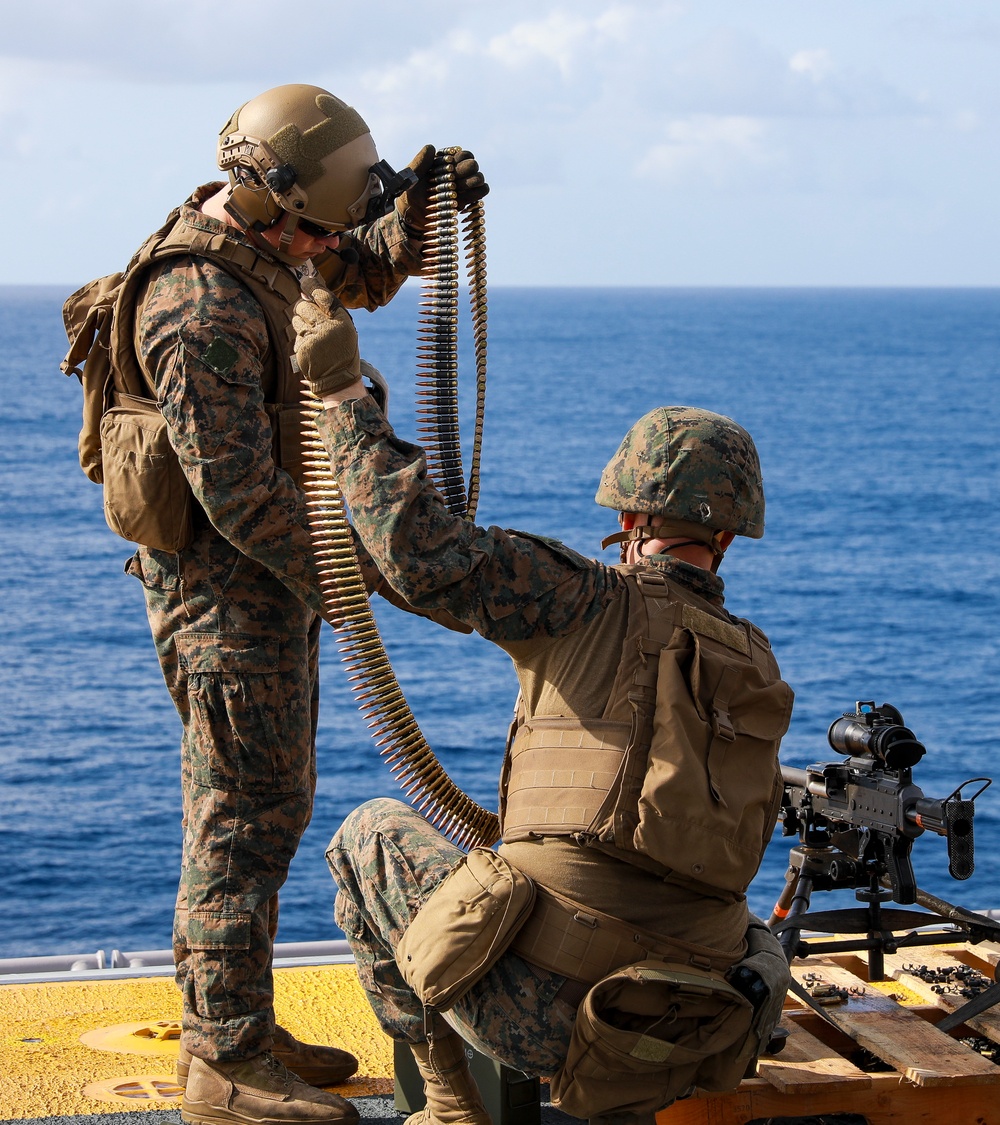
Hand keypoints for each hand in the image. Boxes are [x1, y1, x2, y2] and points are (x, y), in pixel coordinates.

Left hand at [292, 283, 361, 397]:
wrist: (338, 380)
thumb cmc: (342, 352)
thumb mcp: (345, 330)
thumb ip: (328, 311)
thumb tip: (305, 293)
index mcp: (342, 322)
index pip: (324, 296)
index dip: (312, 286)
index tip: (305, 281)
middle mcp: (329, 328)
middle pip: (305, 306)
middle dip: (304, 308)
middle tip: (311, 317)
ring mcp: (314, 338)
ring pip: (297, 318)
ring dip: (301, 323)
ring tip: (313, 334)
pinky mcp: (303, 348)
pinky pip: (295, 334)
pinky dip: (300, 337)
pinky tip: (310, 346)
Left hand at [396, 146, 489, 235]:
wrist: (412, 219)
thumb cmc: (408, 196)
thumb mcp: (409, 178)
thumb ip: (419, 162)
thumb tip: (432, 148)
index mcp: (444, 163)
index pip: (463, 154)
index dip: (459, 159)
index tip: (449, 167)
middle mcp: (456, 173)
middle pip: (473, 165)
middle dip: (464, 172)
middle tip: (453, 180)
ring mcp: (462, 187)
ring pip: (479, 178)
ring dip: (469, 183)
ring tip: (456, 191)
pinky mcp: (466, 201)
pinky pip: (482, 191)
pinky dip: (476, 194)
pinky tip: (462, 199)